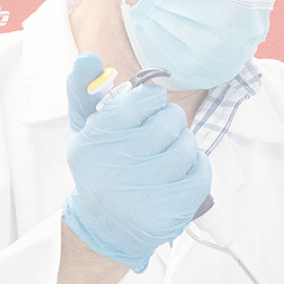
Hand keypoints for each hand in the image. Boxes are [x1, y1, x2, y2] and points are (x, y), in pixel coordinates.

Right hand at [60, 53, 210, 272]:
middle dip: (169, 120)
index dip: (151, 99)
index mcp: (92, 144)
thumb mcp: (83, 130)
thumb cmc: (98, 168)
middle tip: (159, 131)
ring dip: (183, 144)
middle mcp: (115, 170)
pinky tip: (178, 172)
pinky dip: (195, 167)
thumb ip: (84, 90)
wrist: (104, 227)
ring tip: (167, 153)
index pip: (138, 103)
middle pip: (169, 122)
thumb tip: (89, 57)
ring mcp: (143, 194)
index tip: (149, 106)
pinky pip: (201, 172)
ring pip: (188, 145)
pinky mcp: (168, 213)